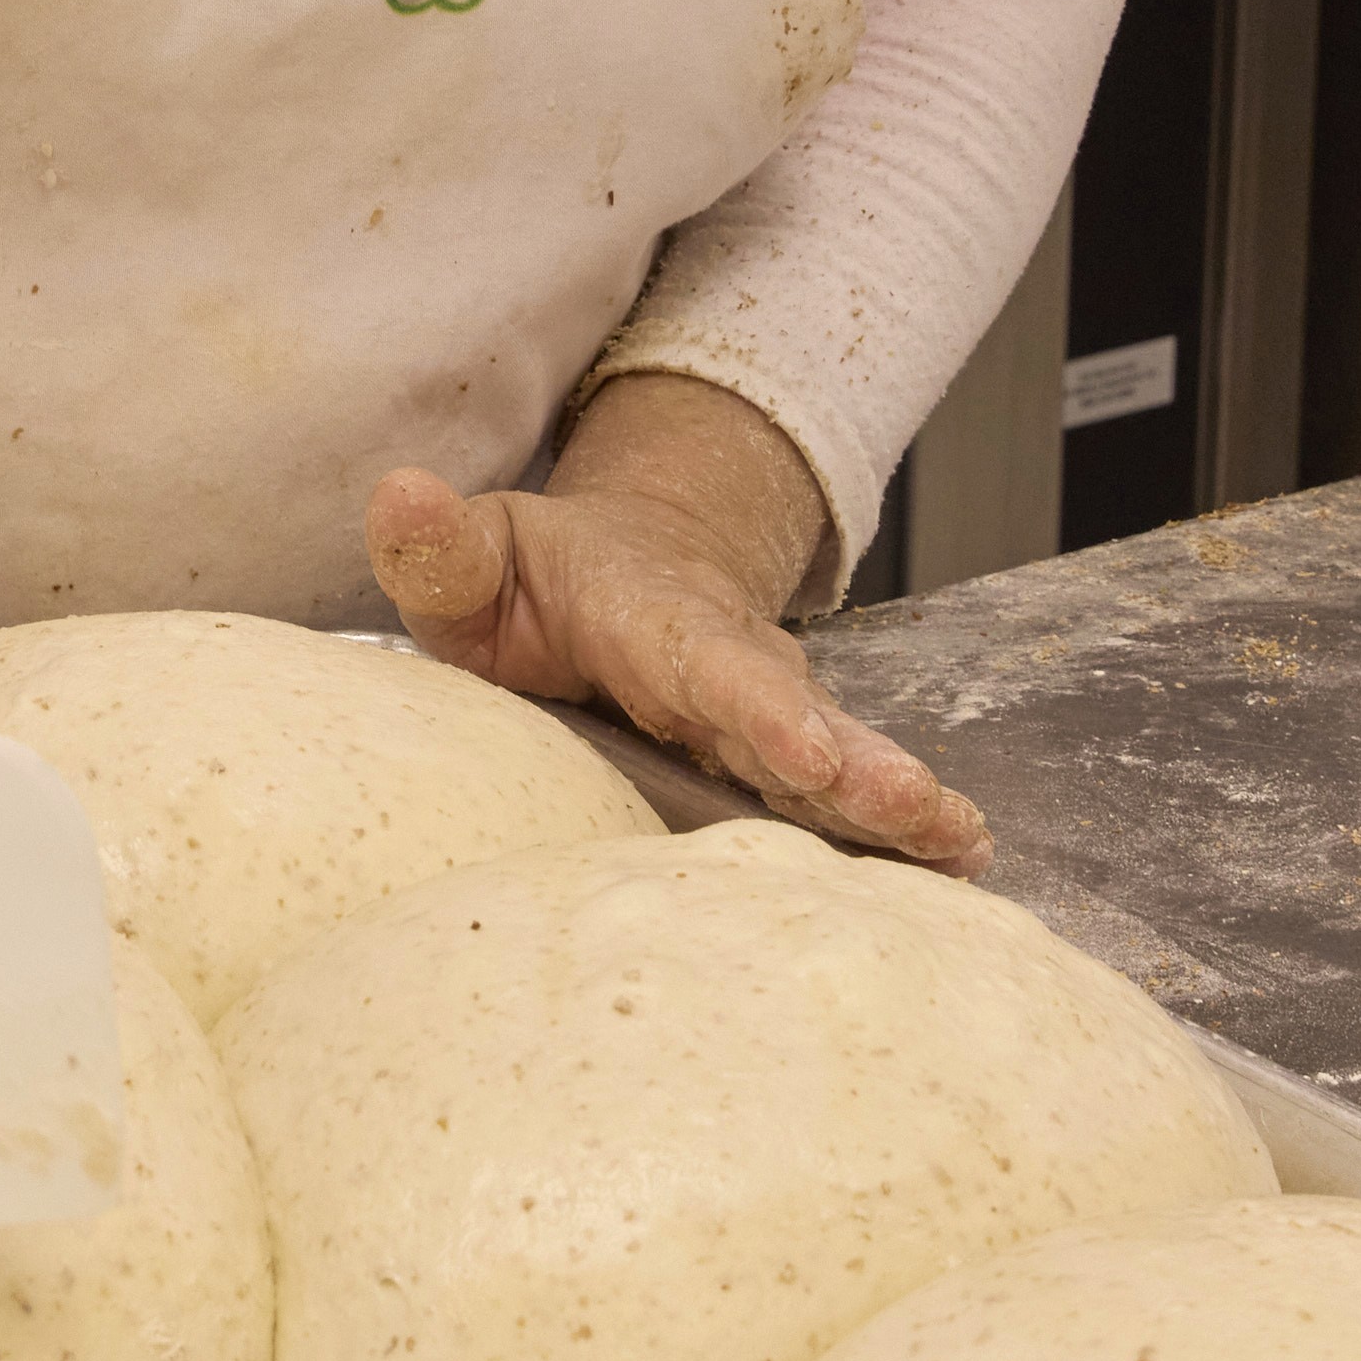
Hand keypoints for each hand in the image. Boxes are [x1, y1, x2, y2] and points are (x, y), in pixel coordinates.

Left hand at [364, 372, 986, 875]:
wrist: (618, 572)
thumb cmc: (535, 581)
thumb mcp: (476, 558)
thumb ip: (439, 547)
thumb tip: (400, 495)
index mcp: (656, 624)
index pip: (707, 665)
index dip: (757, 707)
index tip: (803, 745)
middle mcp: (732, 672)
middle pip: (801, 721)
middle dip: (859, 767)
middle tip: (917, 808)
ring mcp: (766, 723)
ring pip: (836, 768)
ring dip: (896, 805)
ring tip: (961, 846)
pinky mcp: (782, 768)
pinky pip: (839, 803)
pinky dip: (900, 830)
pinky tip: (958, 865)